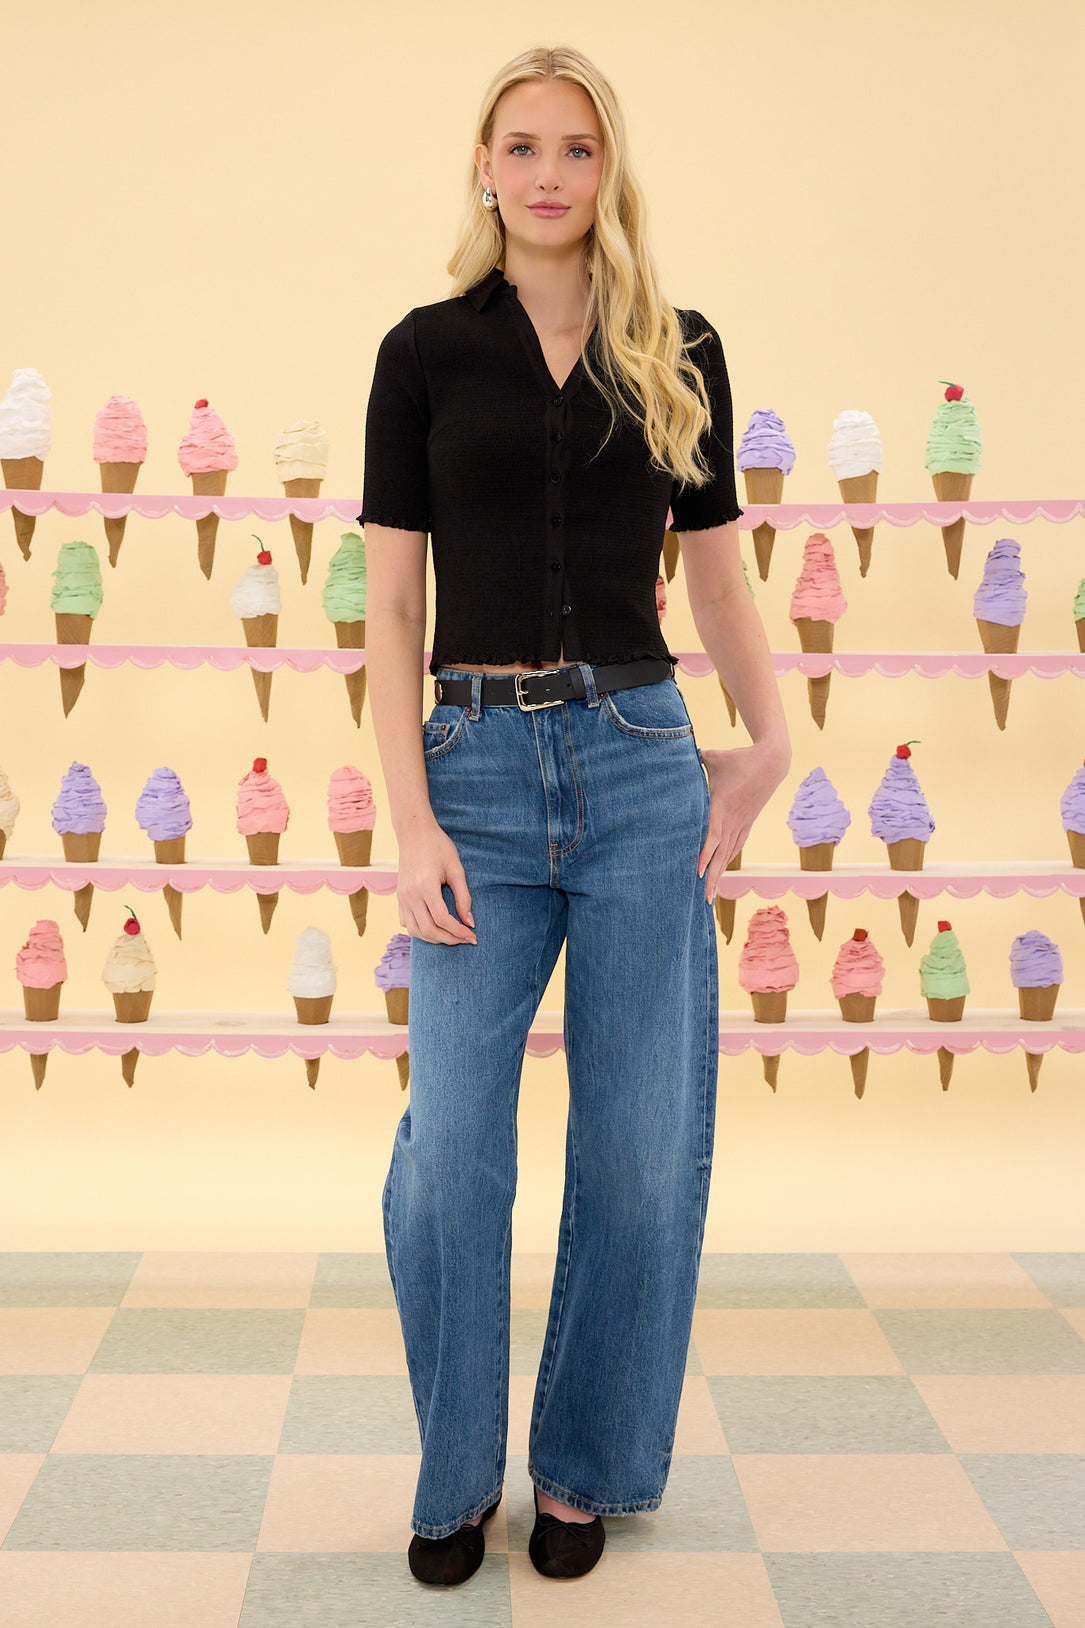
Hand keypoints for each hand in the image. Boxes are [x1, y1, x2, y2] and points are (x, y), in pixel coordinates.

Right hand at [396, 820, 476, 944]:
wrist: (414, 833)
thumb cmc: (438, 847)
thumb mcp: (456, 869)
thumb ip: (464, 897)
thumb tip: (470, 922)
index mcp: (426, 886)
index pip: (443, 920)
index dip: (459, 932)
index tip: (472, 936)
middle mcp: (411, 895)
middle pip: (429, 930)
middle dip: (449, 939)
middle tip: (464, 939)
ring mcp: (402, 898)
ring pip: (415, 931)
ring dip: (434, 939)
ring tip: (450, 937)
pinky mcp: (399, 898)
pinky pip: (406, 923)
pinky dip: (420, 931)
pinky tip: (434, 928)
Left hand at [697, 741, 789, 902]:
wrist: (772, 761)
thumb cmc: (739, 757)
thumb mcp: (713, 756)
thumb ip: (691, 758)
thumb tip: (670, 751)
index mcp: (722, 806)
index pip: (712, 836)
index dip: (704, 855)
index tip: (697, 873)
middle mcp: (733, 820)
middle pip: (721, 854)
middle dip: (711, 878)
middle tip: (704, 900)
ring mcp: (743, 823)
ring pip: (729, 854)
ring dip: (719, 874)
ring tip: (710, 895)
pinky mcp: (747, 822)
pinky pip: (736, 846)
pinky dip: (727, 861)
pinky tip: (721, 872)